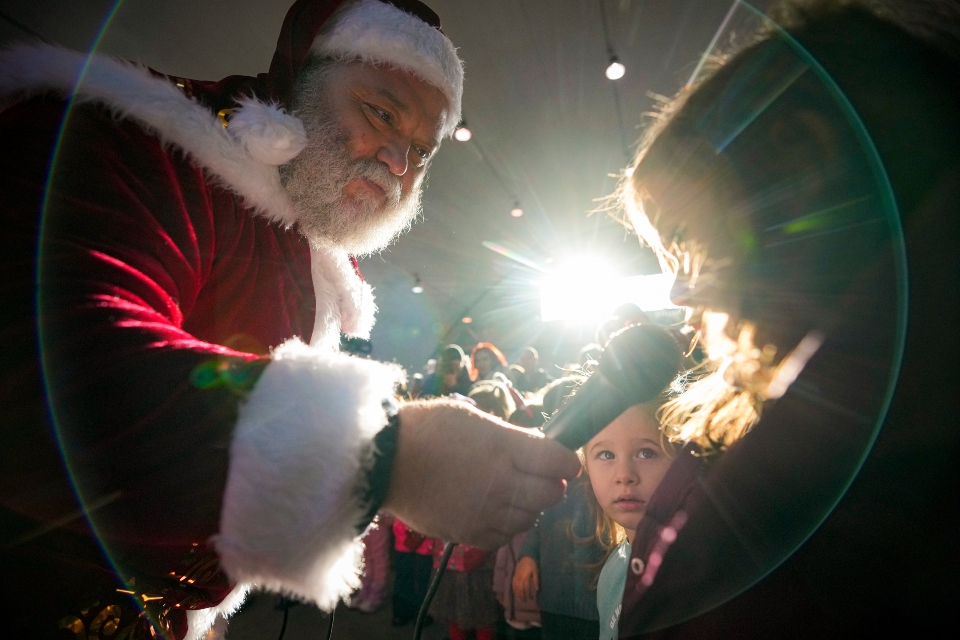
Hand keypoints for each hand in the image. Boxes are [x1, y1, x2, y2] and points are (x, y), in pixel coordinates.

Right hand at [383, 399, 579, 548]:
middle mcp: (502, 483)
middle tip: (539, 476)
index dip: (566, 461)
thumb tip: (536, 451)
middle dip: (550, 484)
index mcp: (504, 448)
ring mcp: (486, 513)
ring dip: (528, 506)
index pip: (559, 461)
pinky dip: (506, 526)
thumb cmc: (427, 429)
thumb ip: (510, 438)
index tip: (563, 462)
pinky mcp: (469, 534)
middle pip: (550, 493)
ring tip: (512, 493)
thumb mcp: (473, 418)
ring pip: (529, 518)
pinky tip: (495, 511)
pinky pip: (503, 537)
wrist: (384, 461)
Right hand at [512, 556, 538, 600]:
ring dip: (518, 594)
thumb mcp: (536, 572)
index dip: (528, 594)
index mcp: (526, 576)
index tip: (531, 598)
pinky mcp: (514, 576)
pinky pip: (513, 584)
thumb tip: (537, 590)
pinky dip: (514, 589)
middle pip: (520, 588)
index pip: (526, 587)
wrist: (526, 557)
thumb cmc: (532, 565)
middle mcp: (520, 577)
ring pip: (516, 587)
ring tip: (521, 599)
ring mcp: (516, 576)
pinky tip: (516, 593)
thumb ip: (536, 581)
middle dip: (522, 595)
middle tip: (525, 601)